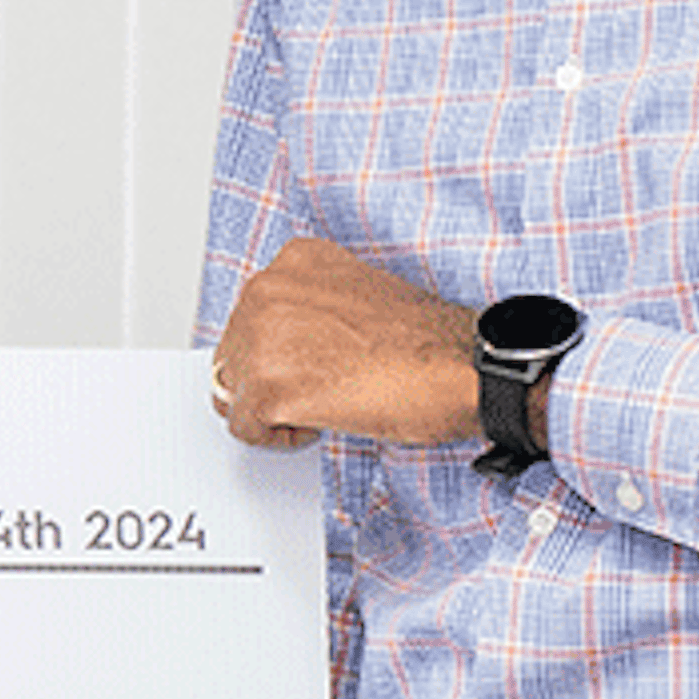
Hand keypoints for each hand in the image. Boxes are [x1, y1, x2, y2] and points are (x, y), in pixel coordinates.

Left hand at [210, 236, 477, 450]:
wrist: (464, 368)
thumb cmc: (428, 342)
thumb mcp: (358, 296)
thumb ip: (311, 309)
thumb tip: (288, 342)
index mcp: (294, 261)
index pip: (251, 319)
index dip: (280, 352)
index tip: (311, 363)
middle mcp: (268, 289)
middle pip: (235, 355)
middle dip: (270, 381)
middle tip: (323, 388)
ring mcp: (263, 336)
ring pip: (235, 392)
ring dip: (274, 409)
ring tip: (327, 402)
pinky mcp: (268, 387)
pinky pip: (245, 427)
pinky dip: (279, 437)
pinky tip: (322, 421)